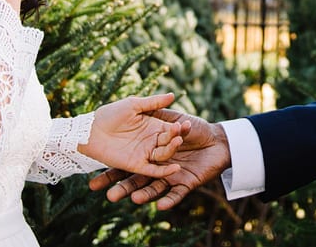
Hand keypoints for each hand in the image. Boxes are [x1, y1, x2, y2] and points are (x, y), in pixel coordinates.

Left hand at [80, 93, 187, 177]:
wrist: (90, 130)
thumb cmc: (111, 114)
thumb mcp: (134, 105)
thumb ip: (154, 102)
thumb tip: (173, 95)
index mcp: (152, 127)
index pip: (170, 130)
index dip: (178, 128)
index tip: (186, 123)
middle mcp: (151, 141)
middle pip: (169, 142)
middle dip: (176, 139)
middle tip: (182, 135)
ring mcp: (144, 154)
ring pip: (163, 155)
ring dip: (172, 150)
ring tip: (178, 144)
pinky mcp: (136, 165)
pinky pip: (153, 170)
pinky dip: (165, 171)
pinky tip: (175, 168)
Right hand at [87, 109, 230, 209]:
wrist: (220, 139)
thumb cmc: (197, 127)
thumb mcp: (174, 119)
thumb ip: (158, 115)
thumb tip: (138, 110)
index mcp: (151, 152)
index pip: (127, 164)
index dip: (112, 172)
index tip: (95, 181)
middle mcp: (157, 166)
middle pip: (136, 180)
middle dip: (123, 188)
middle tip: (109, 196)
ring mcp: (171, 177)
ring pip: (154, 189)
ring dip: (144, 195)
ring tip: (133, 199)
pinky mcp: (186, 183)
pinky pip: (176, 194)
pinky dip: (169, 200)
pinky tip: (160, 205)